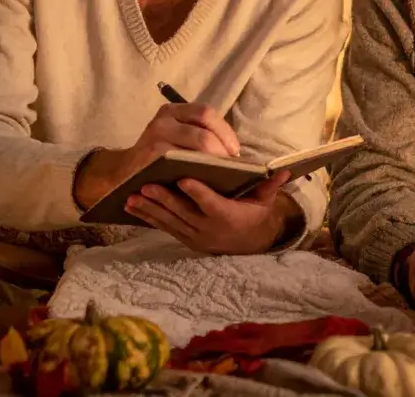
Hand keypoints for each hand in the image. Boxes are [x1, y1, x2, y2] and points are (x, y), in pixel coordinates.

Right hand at [73, 102, 240, 210]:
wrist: (122, 174)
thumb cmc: (156, 158)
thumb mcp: (173, 138)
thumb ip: (197, 136)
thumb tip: (233, 150)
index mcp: (172, 111)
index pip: (206, 113)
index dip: (225, 131)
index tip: (235, 150)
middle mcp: (163, 120)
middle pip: (205, 127)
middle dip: (223, 146)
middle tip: (232, 164)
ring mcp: (156, 137)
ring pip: (199, 142)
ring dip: (216, 159)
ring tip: (224, 173)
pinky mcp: (153, 156)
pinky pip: (184, 161)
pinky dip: (200, 170)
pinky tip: (206, 181)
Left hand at [126, 170, 302, 254]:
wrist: (247, 245)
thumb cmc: (254, 215)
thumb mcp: (264, 202)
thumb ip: (270, 185)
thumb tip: (283, 169)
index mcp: (228, 216)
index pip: (212, 204)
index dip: (198, 193)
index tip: (183, 179)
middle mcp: (209, 229)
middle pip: (184, 213)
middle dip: (164, 200)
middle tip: (146, 186)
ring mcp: (194, 235)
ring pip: (169, 221)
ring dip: (150, 209)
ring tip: (131, 197)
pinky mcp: (184, 238)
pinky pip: (163, 227)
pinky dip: (147, 217)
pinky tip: (131, 207)